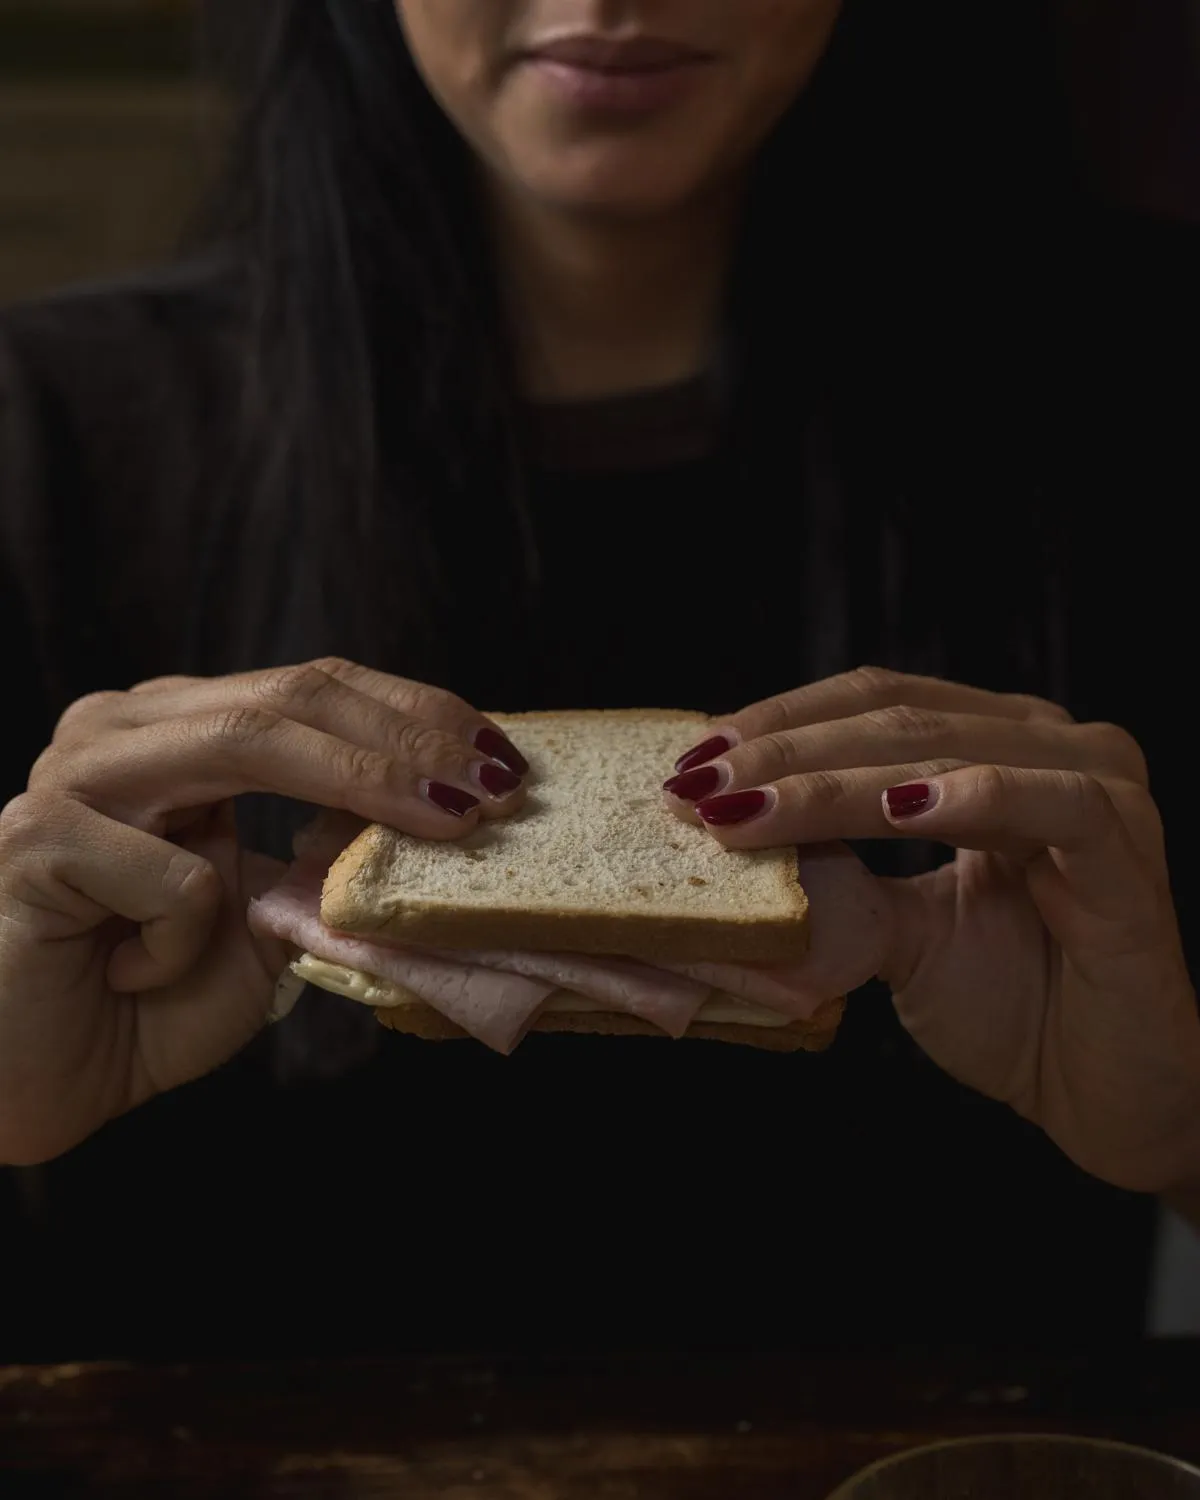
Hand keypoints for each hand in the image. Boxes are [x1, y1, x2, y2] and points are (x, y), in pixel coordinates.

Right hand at [0, 659, 529, 1164]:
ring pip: (243, 741)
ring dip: (363, 782)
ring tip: (449, 824)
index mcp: (175, 730)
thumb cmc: (141, 1002)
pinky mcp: (39, 841)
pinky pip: (178, 878)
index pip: (312, 689)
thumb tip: (434, 820)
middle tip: (494, 781)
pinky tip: (137, 976)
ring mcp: (74, 775)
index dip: (415, 715)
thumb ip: (325, 864)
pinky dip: (192, 940)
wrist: (25, 1081)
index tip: (501, 756)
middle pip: (289, 697)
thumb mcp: (263, 924)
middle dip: (409, 738)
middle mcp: (122, 731)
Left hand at [664, 667, 1199, 1192]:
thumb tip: (727, 834)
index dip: (780, 723)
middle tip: (699, 783)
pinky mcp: (1127, 854)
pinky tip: (895, 807)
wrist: (1104, 1097)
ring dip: (837, 780)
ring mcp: (1098, 791)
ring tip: (751, 807)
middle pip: (897, 719)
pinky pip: (1052, 802)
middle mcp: (1050, 749)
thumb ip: (838, 879)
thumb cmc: (1013, 1005)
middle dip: (786, 752)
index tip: (691, 759)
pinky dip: (972, 796)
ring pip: (949, 751)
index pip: (873, 706)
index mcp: (998, 749)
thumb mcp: (900, 934)